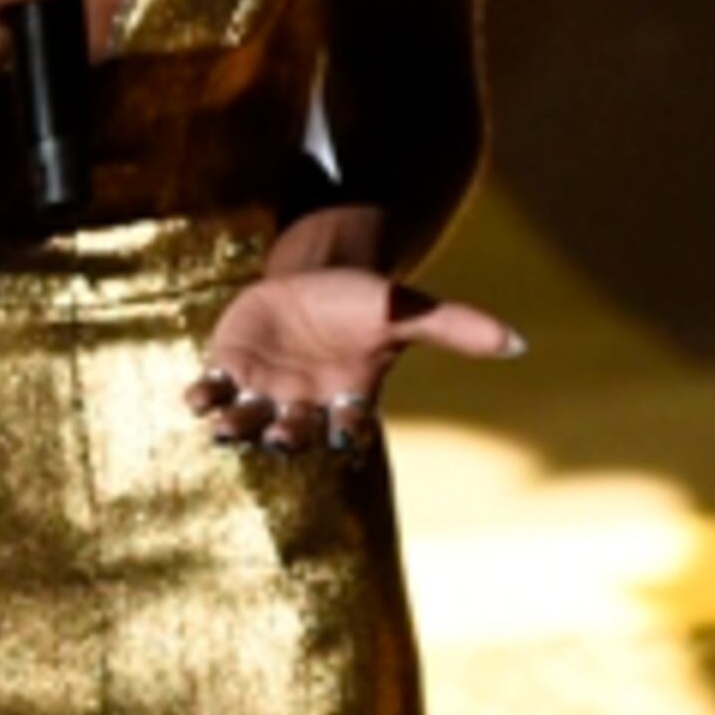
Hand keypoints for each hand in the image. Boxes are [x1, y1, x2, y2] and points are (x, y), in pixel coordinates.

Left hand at [188, 268, 521, 453]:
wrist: (315, 277)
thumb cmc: (364, 301)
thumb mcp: (407, 308)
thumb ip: (457, 326)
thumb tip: (519, 342)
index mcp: (348, 397)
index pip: (350, 425)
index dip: (347, 432)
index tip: (347, 434)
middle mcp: (304, 405)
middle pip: (293, 433)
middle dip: (285, 437)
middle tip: (282, 436)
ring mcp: (264, 390)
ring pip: (248, 420)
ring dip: (236, 426)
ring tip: (224, 426)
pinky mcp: (230, 368)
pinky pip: (213, 392)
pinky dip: (203, 397)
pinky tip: (195, 399)